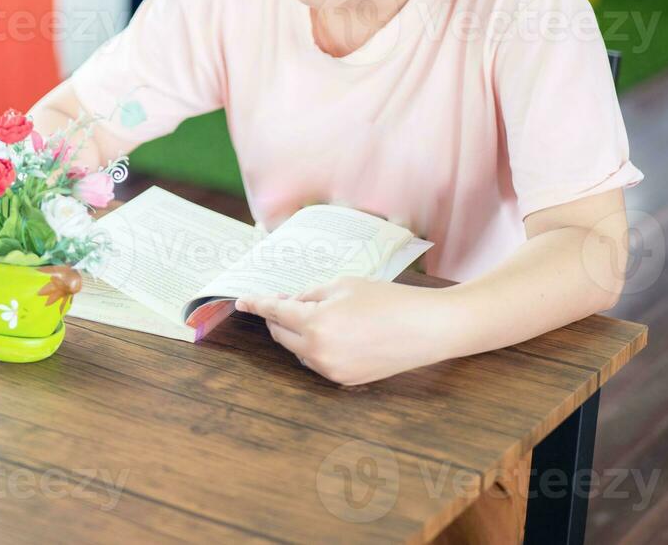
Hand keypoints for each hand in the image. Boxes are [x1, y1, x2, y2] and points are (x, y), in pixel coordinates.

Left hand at [236, 277, 455, 385]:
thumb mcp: (342, 285)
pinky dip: (315, 347)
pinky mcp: (345, 381)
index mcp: (315, 324)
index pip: (274, 313)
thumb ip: (310, 295)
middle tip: (287, 300)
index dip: (256, 304)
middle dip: (278, 318)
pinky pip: (317, 362)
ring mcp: (331, 371)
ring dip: (297, 333)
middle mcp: (318, 352)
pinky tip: (334, 332)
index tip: (241, 301)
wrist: (426, 329)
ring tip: (320, 314)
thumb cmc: (387, 300)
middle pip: (281, 335)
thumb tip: (290, 303)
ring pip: (298, 350)